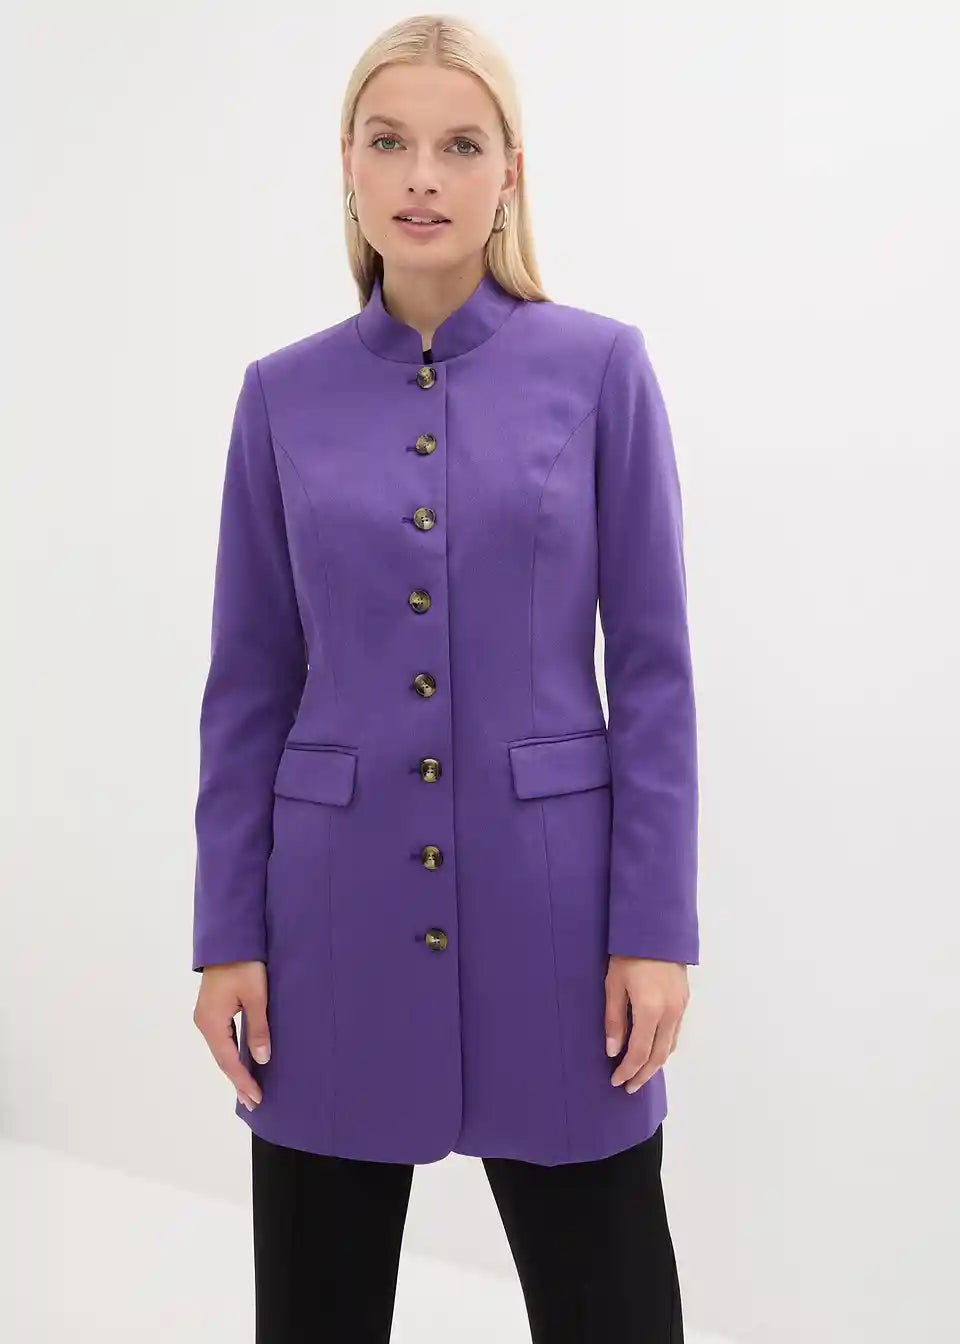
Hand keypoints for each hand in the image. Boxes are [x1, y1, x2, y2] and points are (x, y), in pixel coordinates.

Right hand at [193, 960, 270, 1109]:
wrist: (230, 939)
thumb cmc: (244, 964)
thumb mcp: (256, 996)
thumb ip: (258, 1028)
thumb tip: (261, 1060)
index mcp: (212, 1021)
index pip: (228, 1061)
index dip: (243, 1081)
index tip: (256, 1099)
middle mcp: (204, 1022)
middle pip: (221, 1059)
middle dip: (238, 1081)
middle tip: (253, 1103)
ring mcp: (206, 1016)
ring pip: (221, 1050)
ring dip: (234, 1069)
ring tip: (248, 1090)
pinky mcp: (211, 1009)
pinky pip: (221, 1039)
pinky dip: (231, 1054)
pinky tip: (241, 1063)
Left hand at [604, 956, 688, 1093]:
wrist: (656, 929)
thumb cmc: (629, 954)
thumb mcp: (614, 985)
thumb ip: (614, 1020)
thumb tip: (613, 1050)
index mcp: (650, 1011)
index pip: (639, 1053)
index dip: (627, 1071)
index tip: (616, 1081)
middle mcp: (669, 1013)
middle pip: (658, 1056)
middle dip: (642, 1075)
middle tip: (629, 1087)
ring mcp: (680, 1008)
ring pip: (670, 1047)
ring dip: (655, 1064)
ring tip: (640, 1073)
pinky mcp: (684, 1001)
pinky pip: (675, 1033)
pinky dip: (664, 1047)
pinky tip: (653, 1049)